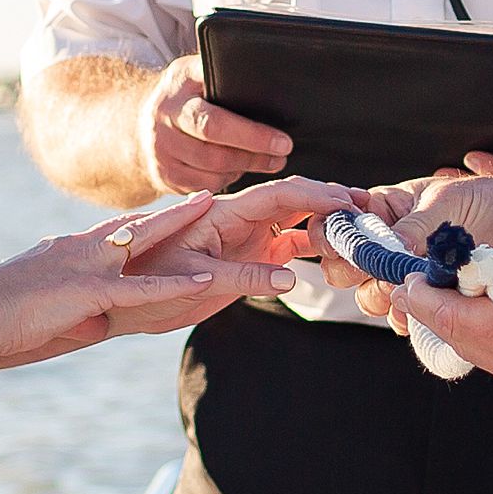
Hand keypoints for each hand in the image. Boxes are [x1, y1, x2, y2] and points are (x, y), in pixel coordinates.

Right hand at [0, 194, 271, 366]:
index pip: (112, 231)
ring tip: (212, 210)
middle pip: (134, 224)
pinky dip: (176, 284)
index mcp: (65, 251)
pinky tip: (206, 279)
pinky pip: (141, 287)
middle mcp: (79, 250)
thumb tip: (93, 327)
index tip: (167, 212)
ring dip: (181, 226)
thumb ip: (71, 311)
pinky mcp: (88, 292)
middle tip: (201, 198)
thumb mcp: (38, 306)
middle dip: (170, 212)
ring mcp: (85, 267)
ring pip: (144, 242)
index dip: (143, 223)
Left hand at [113, 176, 359, 335]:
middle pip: (296, 200)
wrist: (122, 299)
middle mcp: (241, 220)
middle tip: (369, 209)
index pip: (280, 194)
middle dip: (332, 201)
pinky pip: (288, 248)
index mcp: (225, 212)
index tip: (348, 203)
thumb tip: (291, 276)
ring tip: (361, 230)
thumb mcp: (196, 278)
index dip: (316, 194)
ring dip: (327, 224)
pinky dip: (314, 248)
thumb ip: (244, 276)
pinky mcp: (249, 258)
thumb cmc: (148, 282)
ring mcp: (247, 238)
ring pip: (296, 222)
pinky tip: (336, 255)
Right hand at [138, 55, 293, 193]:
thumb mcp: (199, 72)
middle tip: (283, 152)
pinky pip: (204, 185)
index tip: (283, 140)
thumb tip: (271, 78)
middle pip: (214, 142)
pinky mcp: (164, 175)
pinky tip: (239, 169)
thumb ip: (226, 73)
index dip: (251, 132)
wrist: (139, 121)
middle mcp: (165, 116)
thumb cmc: (186, 95)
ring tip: (270, 161)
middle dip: (254, 150)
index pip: (215, 110)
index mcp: (180, 84)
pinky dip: (227, 180)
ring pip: (212, 168)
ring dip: (245, 166)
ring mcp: (161, 149)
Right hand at [313, 171, 492, 317]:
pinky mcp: (427, 296)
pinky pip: (401, 315)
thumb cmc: (488, 200)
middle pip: (345, 268)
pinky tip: (416, 313)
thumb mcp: (447, 203)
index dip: (334, 237)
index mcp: (385, 209)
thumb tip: (388, 252)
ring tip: (404, 292)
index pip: (340, 225)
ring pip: (370, 296)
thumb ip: (414, 228)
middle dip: (355, 273)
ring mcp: (405, 272)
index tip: (346, 246)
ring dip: (382, 298)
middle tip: (381, 271)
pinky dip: (405, 317)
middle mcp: (388, 243)